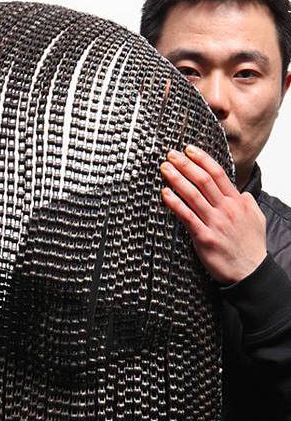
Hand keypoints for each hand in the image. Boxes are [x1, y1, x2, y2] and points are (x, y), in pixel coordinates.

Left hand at [160, 145, 266, 284]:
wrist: (250, 271)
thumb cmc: (251, 247)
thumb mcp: (256, 218)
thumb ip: (247, 202)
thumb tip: (240, 192)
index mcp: (237, 202)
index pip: (218, 174)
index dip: (202, 159)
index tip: (189, 149)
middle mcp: (226, 209)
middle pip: (203, 180)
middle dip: (185, 165)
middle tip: (171, 154)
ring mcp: (215, 223)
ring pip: (193, 195)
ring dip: (177, 179)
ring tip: (164, 168)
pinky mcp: (204, 238)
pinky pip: (187, 217)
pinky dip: (175, 204)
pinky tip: (165, 194)